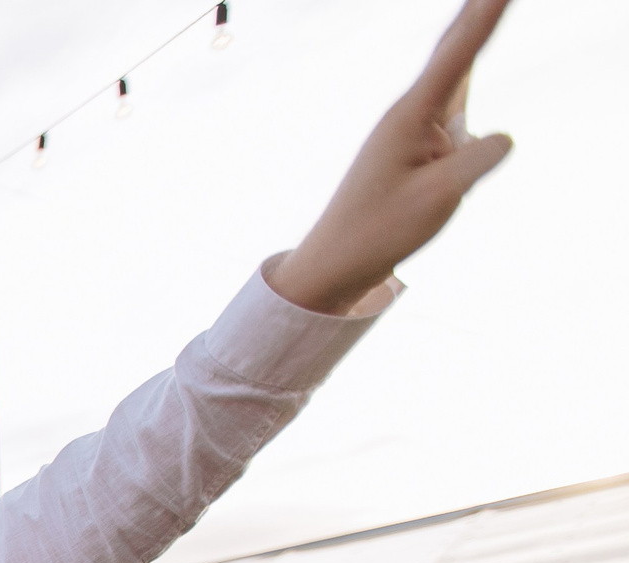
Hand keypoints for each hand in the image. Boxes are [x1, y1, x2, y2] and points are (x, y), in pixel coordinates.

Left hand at [267, 0, 513, 315]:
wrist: (336, 262)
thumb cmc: (380, 231)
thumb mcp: (439, 197)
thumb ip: (478, 159)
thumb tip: (504, 137)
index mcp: (409, 117)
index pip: (458, 56)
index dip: (483, 17)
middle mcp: (409, 115)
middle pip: (452, 54)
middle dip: (475, 17)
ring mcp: (412, 132)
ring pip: (454, 85)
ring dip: (467, 50)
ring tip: (478, 24)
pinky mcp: (415, 150)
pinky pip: (450, 115)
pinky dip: (462, 102)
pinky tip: (455, 90)